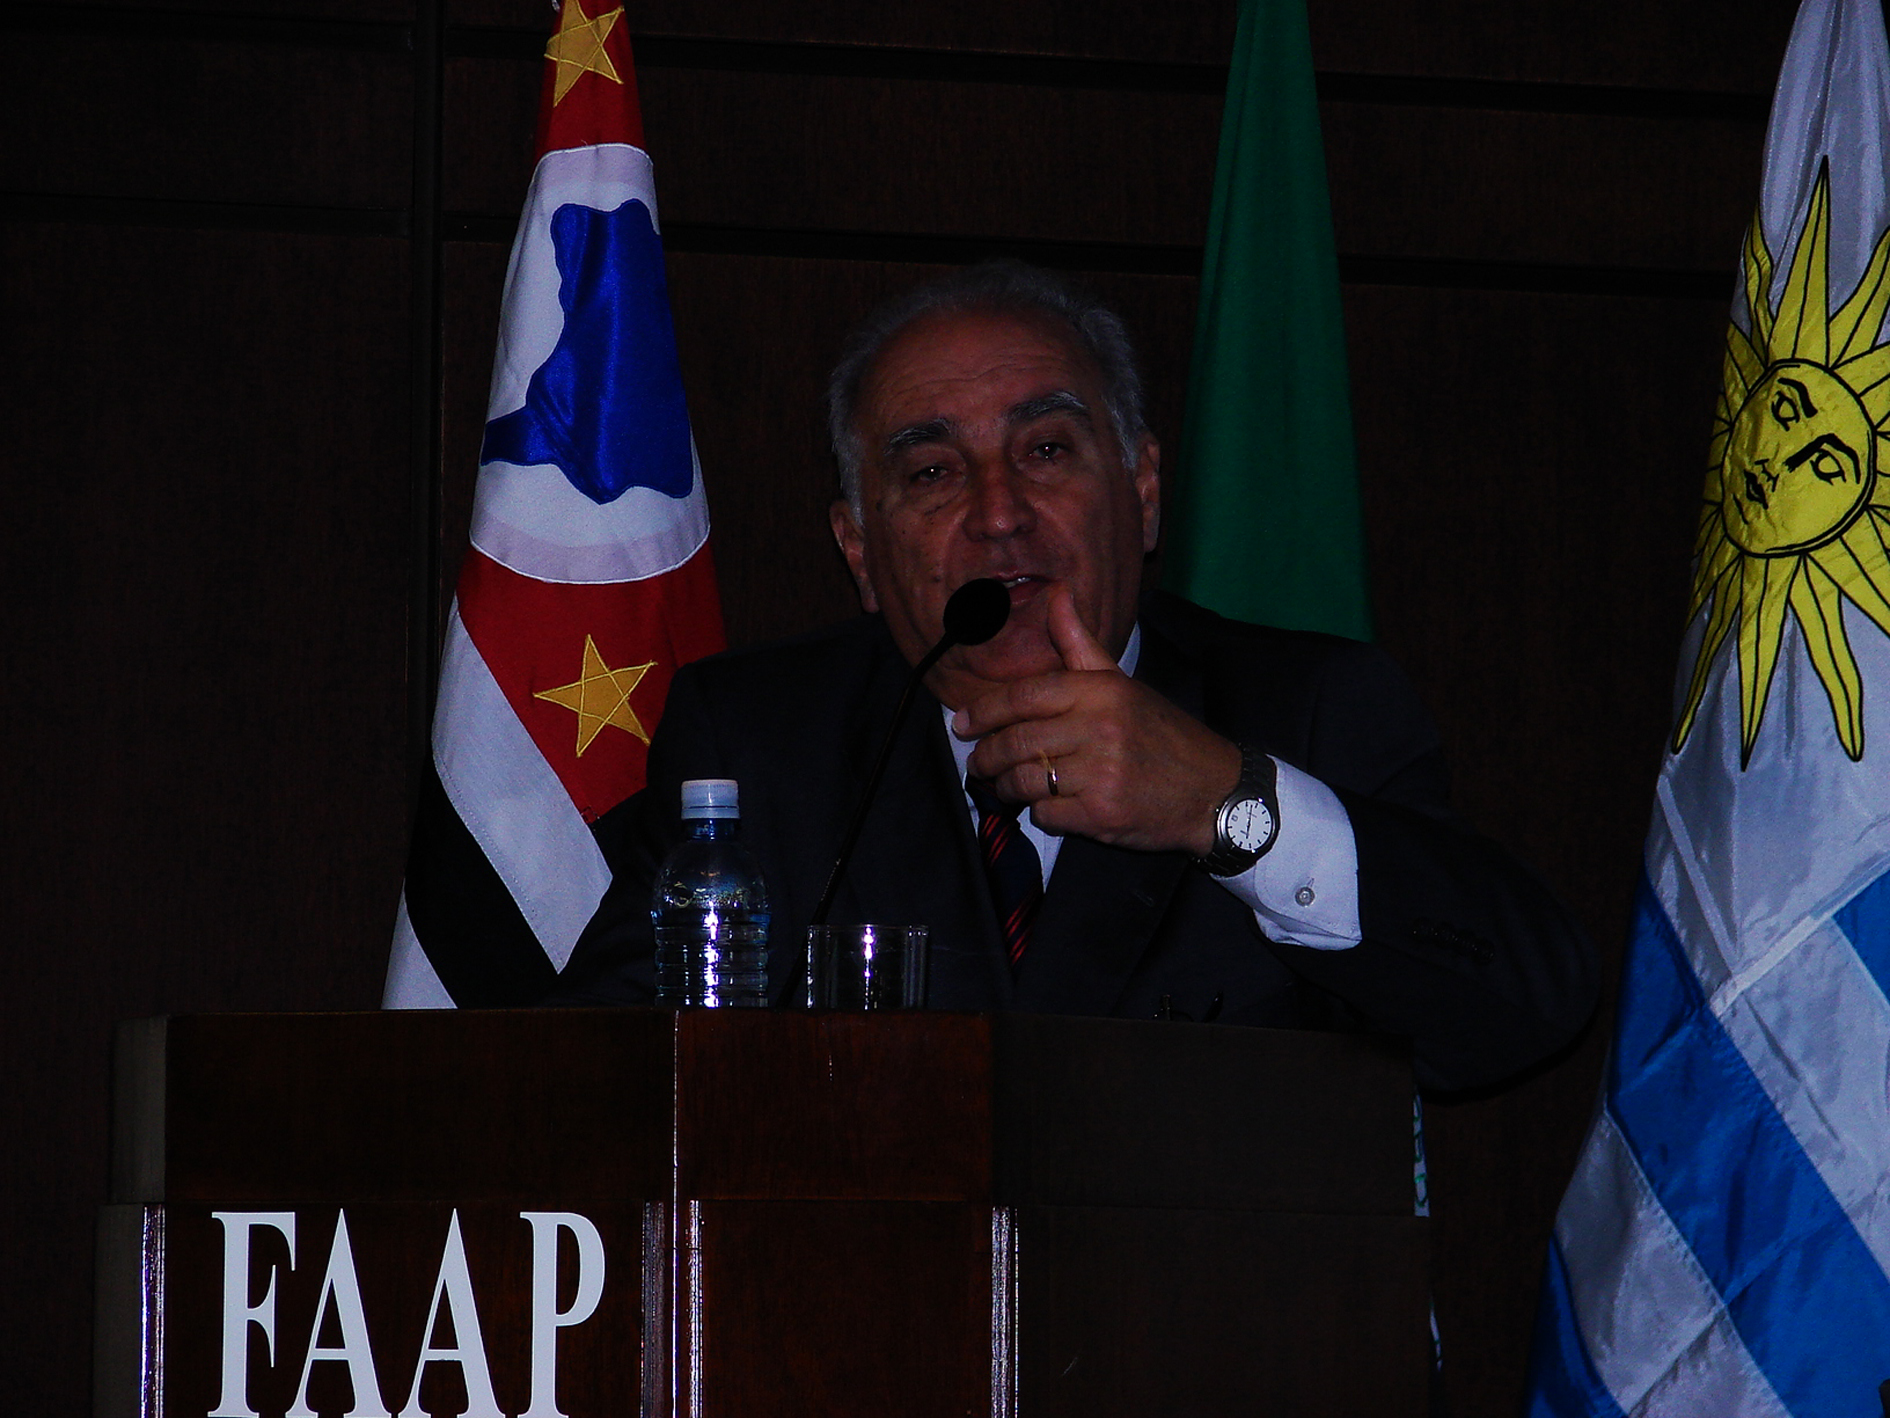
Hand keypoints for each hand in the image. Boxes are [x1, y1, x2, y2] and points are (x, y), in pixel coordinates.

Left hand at [953, 584, 1241, 854]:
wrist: (1213, 788)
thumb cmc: (1160, 733)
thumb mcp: (1121, 683)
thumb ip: (1079, 641)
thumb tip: (1057, 592)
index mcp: (1099, 692)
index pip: (1024, 697)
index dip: (985, 711)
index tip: (962, 723)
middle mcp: (1098, 729)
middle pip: (1017, 742)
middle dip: (987, 756)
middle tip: (978, 762)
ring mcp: (1100, 773)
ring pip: (1025, 780)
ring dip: (1006, 787)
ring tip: (1005, 785)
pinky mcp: (1102, 814)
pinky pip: (1047, 814)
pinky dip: (1041, 812)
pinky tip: (1049, 805)